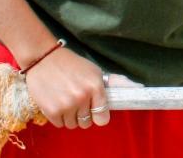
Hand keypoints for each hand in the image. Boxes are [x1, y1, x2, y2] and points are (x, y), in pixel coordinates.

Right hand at [24, 48, 142, 128]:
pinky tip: (56, 101)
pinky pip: (60, 124)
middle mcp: (82, 97)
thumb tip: (139, 88)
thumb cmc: (72, 65)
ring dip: (70, 116)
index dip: (99, 115)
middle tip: (76, 100)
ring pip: (73, 125)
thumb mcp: (95, 71)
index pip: (103, 118)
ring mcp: (66, 105)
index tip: (94, 109)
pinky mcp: (51, 110)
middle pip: (87, 123)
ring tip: (65, 99)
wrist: (43, 58)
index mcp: (95, 87)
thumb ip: (115, 82)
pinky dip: (58, 116)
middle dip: (83, 114)